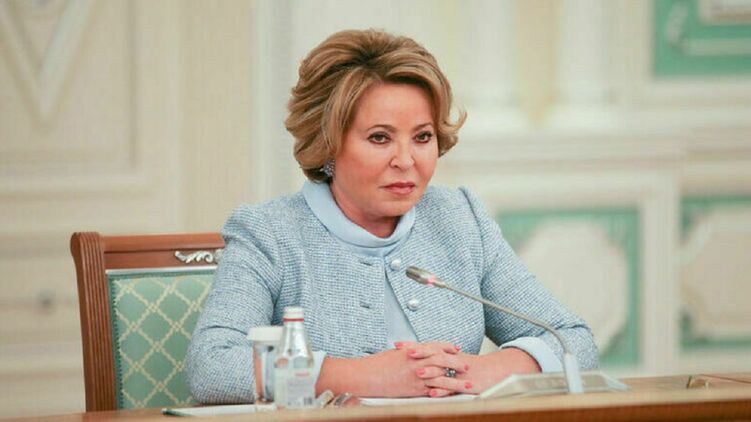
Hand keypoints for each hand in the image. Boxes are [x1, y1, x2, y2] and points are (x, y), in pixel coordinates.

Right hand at [316, 341, 467, 397]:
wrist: (366, 376)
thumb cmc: (376, 365)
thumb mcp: (394, 353)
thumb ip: (407, 352)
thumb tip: (415, 351)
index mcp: (412, 351)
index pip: (435, 346)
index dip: (447, 347)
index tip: (455, 348)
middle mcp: (417, 362)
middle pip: (443, 361)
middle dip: (457, 363)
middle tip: (467, 365)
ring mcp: (417, 377)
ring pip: (442, 378)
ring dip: (457, 381)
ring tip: (468, 384)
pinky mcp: (414, 390)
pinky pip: (433, 391)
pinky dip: (444, 393)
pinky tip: (452, 395)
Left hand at [403, 345, 541, 396]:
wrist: (497, 372)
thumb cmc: (474, 368)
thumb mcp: (454, 360)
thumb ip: (437, 358)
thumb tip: (417, 356)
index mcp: (447, 354)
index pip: (427, 347)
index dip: (412, 345)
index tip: (397, 344)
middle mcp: (452, 361)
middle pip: (433, 354)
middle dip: (419, 352)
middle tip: (404, 351)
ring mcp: (459, 373)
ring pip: (443, 371)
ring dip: (430, 371)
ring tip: (416, 372)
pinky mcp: (466, 385)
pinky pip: (453, 388)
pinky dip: (443, 390)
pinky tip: (433, 392)